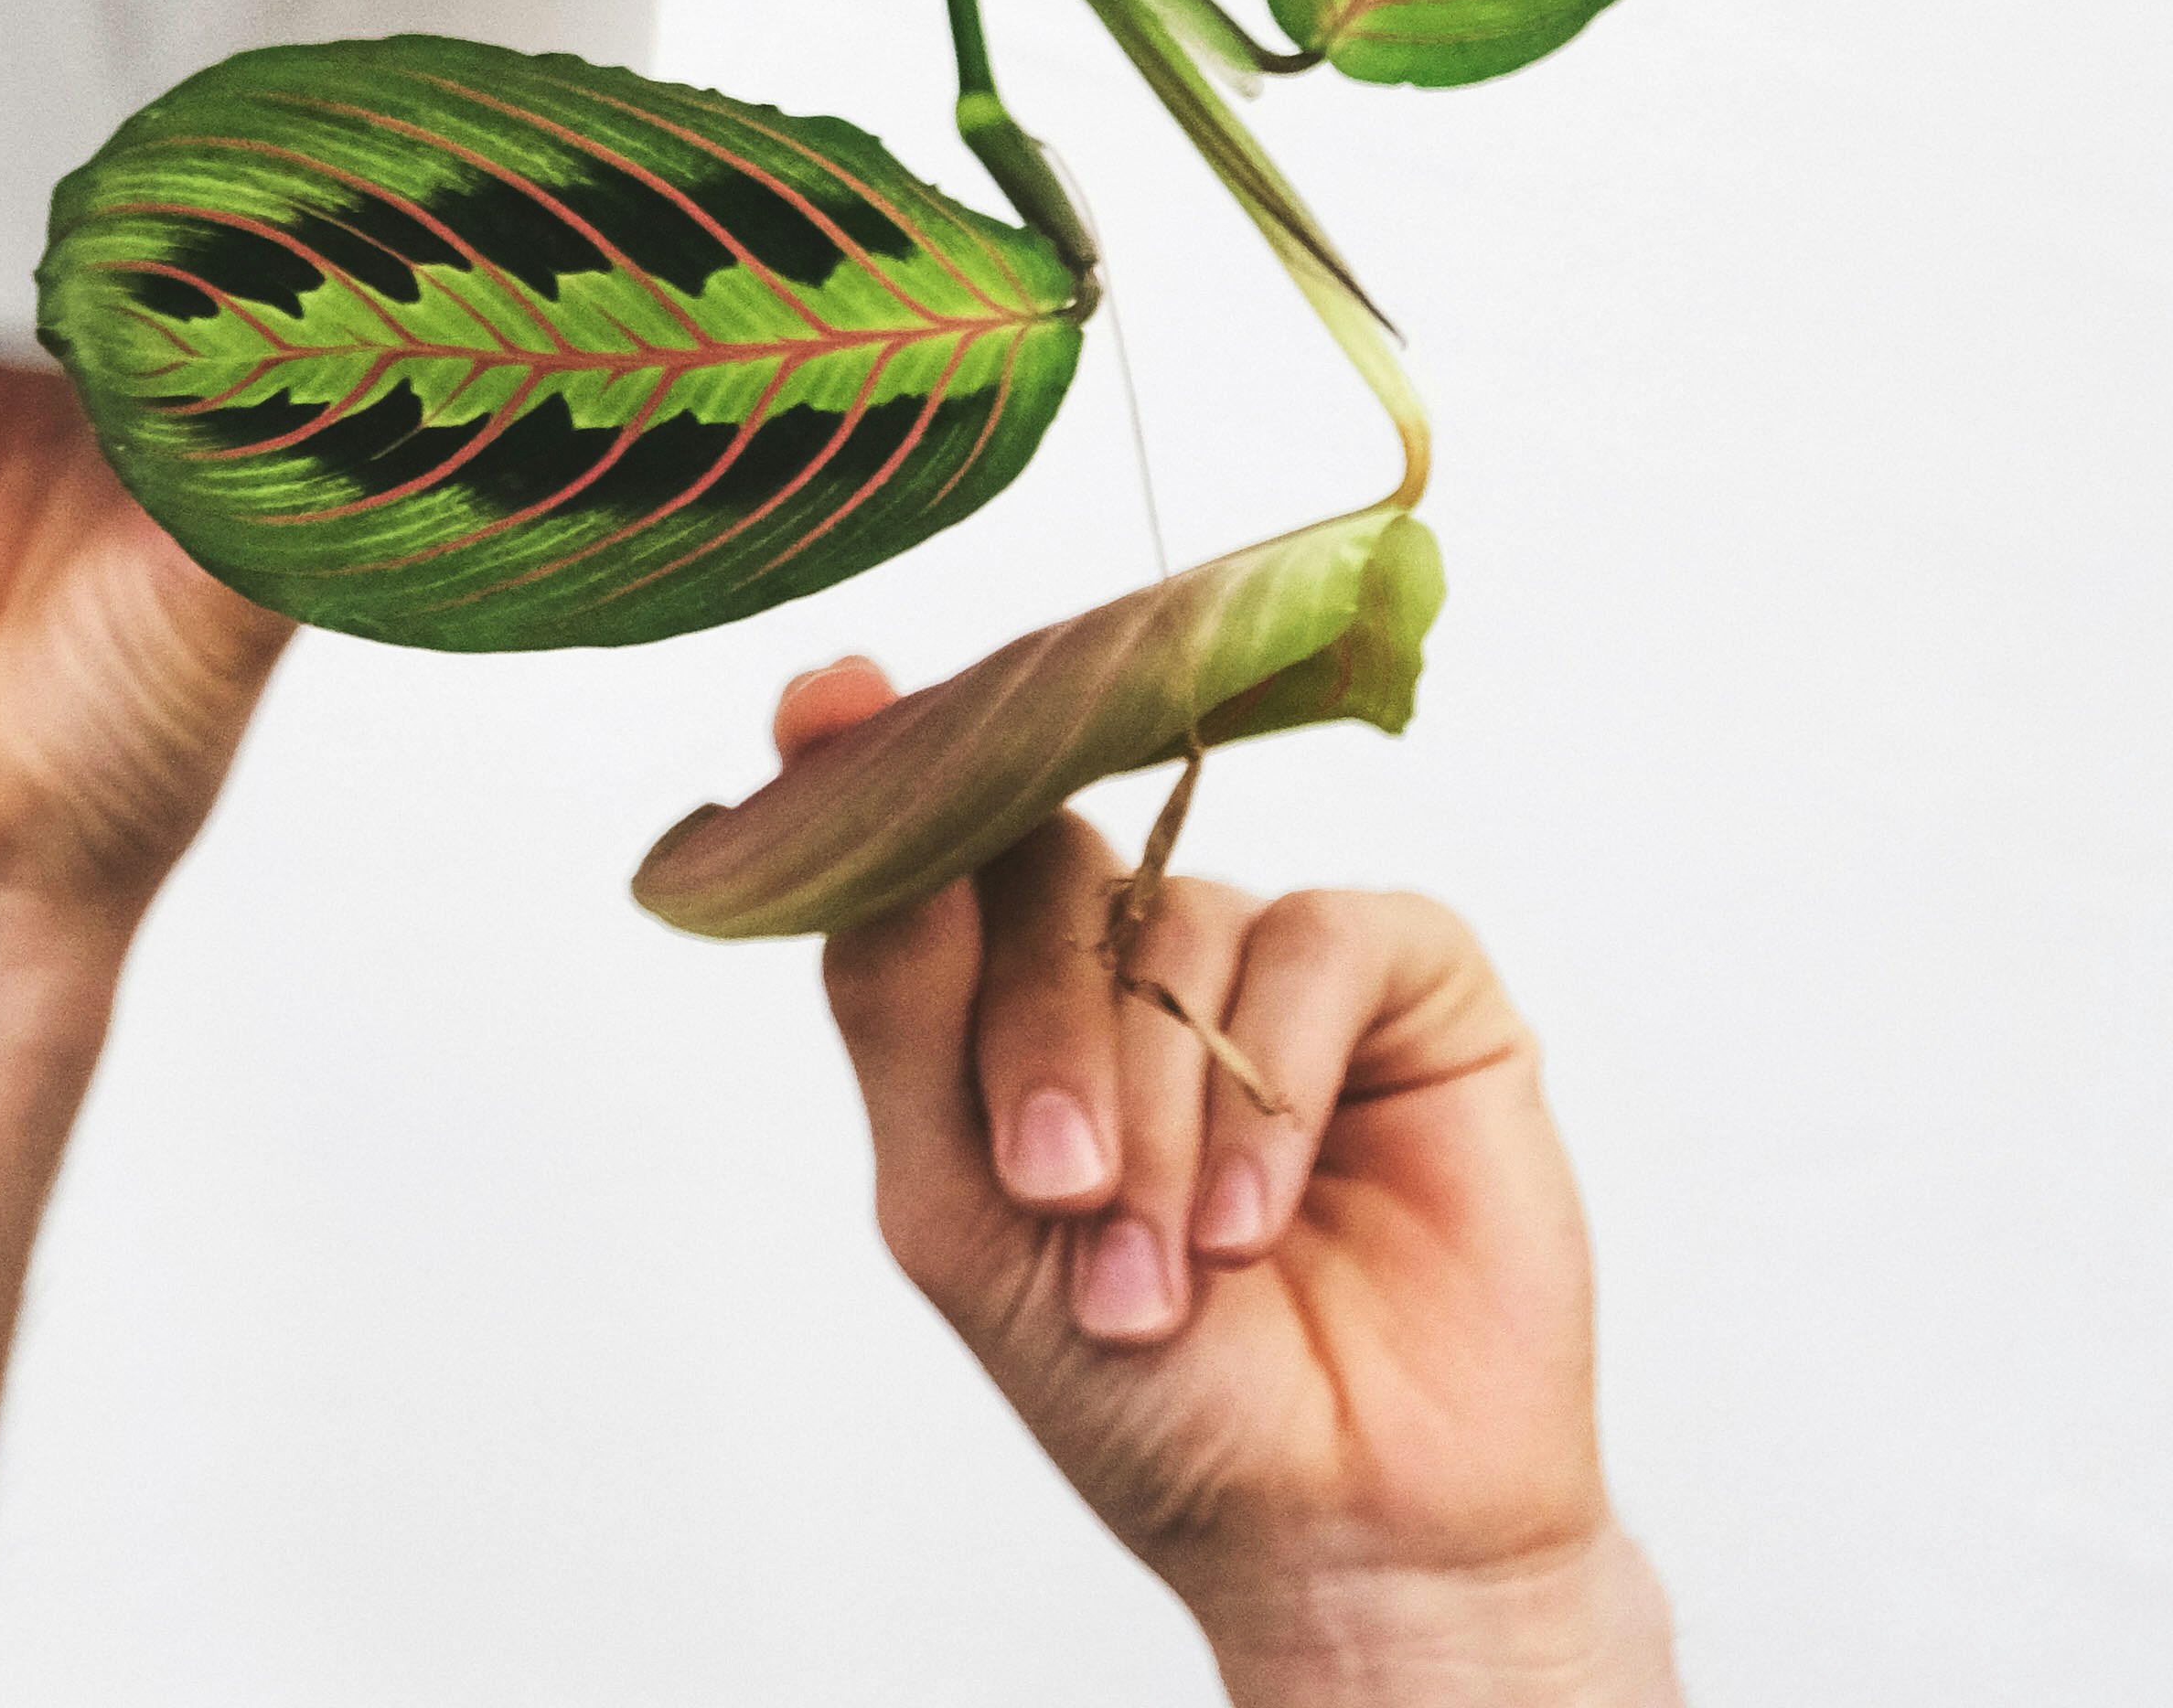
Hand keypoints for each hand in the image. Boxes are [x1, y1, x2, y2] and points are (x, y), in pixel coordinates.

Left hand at [784, 658, 1677, 1702]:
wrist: (1337, 1533)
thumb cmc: (1144, 1392)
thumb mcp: (960, 1207)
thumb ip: (893, 993)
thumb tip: (836, 755)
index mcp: (1010, 988)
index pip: (934, 838)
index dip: (878, 757)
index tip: (825, 699)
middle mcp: (1136, 946)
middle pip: (1039, 869)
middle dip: (1040, 1036)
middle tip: (1056, 1192)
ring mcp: (1268, 953)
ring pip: (1178, 918)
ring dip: (1159, 1113)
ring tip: (1167, 1278)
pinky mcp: (1408, 977)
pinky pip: (1316, 940)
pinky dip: (1270, 1085)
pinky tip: (1252, 1224)